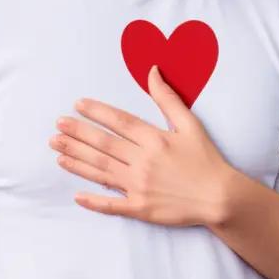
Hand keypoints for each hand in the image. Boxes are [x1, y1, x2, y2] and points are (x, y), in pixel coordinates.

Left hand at [49, 63, 235, 226]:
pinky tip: (76, 195)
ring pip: (101, 171)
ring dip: (77, 160)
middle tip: (57, 126)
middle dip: (78, 134)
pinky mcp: (141, 208)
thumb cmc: (206, 159)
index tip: (77, 105)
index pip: (119, 122)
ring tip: (57, 150)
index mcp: (154, 139)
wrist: (220, 198)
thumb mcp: (190, 124)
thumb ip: (168, 98)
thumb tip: (153, 71)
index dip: (96, 112)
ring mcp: (140, 187)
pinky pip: (112, 205)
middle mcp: (143, 162)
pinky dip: (93, 201)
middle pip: (103, 145)